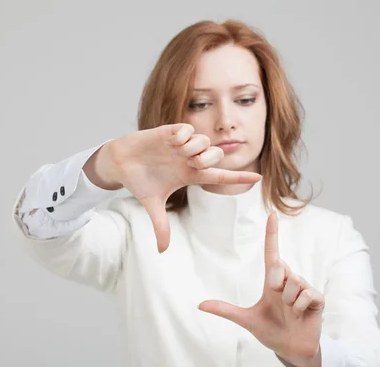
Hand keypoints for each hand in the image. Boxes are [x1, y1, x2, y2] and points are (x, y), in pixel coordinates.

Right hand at [106, 123, 261, 252]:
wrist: (120, 164)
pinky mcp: (170, 132)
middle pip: (216, 155)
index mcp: (190, 175)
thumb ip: (161, 225)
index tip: (259, 178)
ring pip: (204, 140)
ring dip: (194, 147)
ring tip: (176, 152)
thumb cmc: (139, 182)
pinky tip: (169, 142)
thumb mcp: (152, 204)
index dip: (239, 177)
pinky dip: (182, 135)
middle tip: (192, 164)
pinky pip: (187, 129)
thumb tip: (163, 250)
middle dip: (209, 159)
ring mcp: (181, 145)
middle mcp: (189, 159)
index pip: (220, 176)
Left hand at [198, 212, 323, 366]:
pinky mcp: (317, 298)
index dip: (272, 234)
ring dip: (288, 301)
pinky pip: (305, 295)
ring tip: (290, 311)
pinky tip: (301, 314)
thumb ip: (225, 310)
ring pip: (293, 283)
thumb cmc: (271, 331)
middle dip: (275, 284)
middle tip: (278, 302)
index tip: (272, 214)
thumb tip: (200, 304)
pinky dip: (299, 307)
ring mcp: (304, 288)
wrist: (291, 350)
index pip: (272, 253)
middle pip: (280, 267)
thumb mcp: (246, 320)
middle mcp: (289, 280)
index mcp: (273, 282)